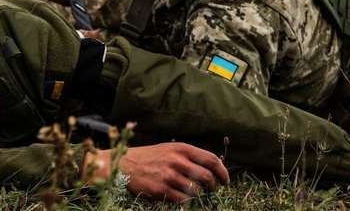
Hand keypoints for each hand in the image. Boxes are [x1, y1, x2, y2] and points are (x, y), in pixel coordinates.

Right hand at [86, 143, 229, 201]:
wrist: (124, 165)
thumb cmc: (148, 157)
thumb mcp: (169, 149)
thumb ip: (188, 156)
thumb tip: (211, 167)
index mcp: (181, 148)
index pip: (212, 159)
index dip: (223, 172)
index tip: (225, 180)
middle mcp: (177, 161)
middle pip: (207, 177)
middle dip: (213, 186)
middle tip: (212, 189)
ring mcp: (170, 176)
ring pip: (196, 191)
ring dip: (199, 195)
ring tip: (194, 193)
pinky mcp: (162, 190)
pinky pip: (183, 200)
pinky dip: (186, 202)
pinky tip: (181, 198)